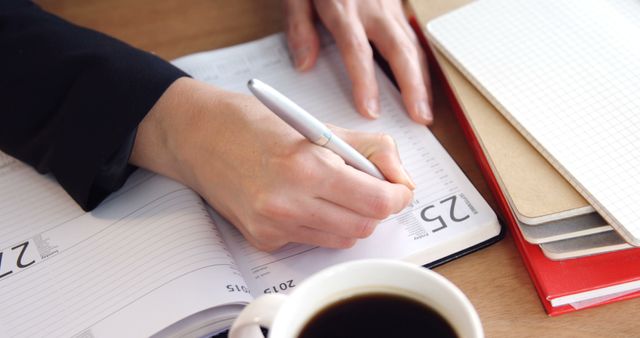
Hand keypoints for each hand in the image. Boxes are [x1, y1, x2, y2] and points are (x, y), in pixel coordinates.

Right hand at [130, 77, 413, 250]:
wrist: (197, 136)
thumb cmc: (253, 123)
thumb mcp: (318, 124)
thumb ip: (369, 149)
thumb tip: (400, 178)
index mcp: (306, 167)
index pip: (377, 202)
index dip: (397, 196)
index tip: (397, 188)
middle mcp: (288, 204)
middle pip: (363, 227)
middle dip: (376, 208)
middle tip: (370, 187)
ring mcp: (273, 226)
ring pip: (341, 238)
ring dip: (350, 217)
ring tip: (334, 190)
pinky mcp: (262, 240)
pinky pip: (311, 241)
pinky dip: (320, 224)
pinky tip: (302, 200)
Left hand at [284, 0, 432, 123]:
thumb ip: (298, 27)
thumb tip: (303, 64)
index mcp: (343, 6)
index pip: (357, 49)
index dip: (365, 82)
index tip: (370, 110)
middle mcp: (372, 8)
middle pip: (398, 49)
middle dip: (411, 86)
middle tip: (419, 117)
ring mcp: (388, 6)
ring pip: (411, 45)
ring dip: (421, 80)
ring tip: (425, 111)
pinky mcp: (396, 6)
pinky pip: (412, 38)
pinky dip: (420, 65)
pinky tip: (422, 85)